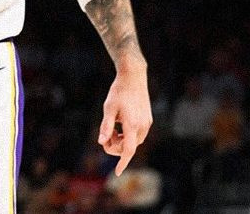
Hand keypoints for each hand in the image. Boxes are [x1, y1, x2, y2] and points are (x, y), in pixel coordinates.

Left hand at [98, 59, 152, 175]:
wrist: (133, 77)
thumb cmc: (118, 91)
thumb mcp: (108, 108)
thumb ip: (105, 126)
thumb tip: (100, 142)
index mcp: (131, 124)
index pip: (128, 150)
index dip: (122, 162)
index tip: (116, 172)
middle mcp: (142, 126)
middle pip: (128, 147)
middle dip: (115, 146)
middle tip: (104, 137)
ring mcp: (147, 123)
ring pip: (133, 141)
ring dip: (121, 141)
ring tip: (111, 129)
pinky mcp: (148, 120)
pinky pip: (137, 134)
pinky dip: (127, 135)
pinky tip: (119, 125)